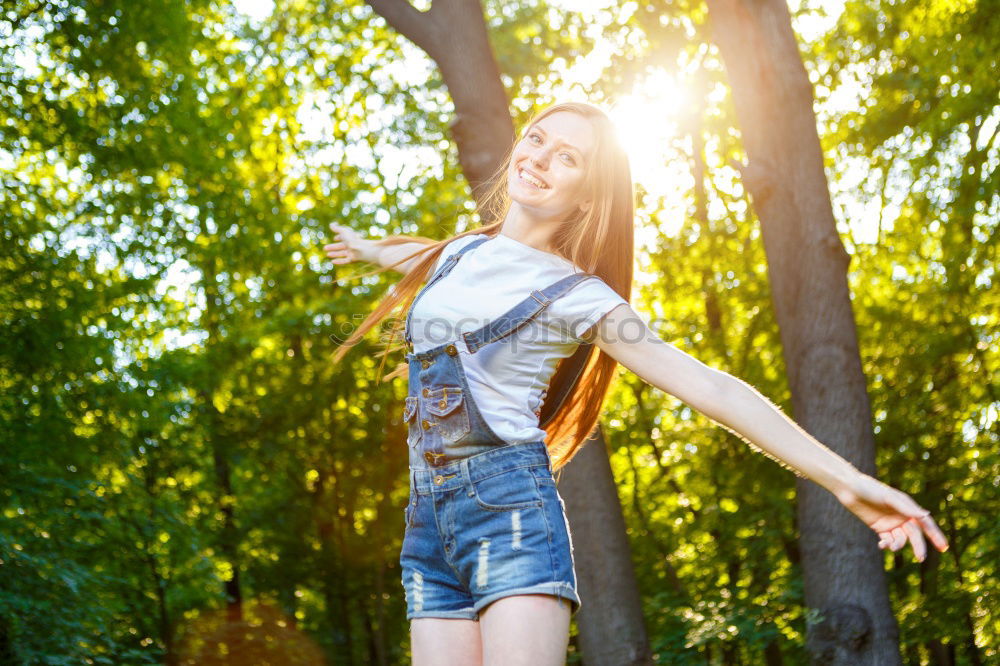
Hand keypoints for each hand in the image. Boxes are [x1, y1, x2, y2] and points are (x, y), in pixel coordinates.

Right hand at [324, 223, 375, 264]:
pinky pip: (345, 261)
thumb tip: (332, 224)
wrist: (361, 250)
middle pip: (341, 246)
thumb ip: (336, 228)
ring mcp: (352, 253)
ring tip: (327, 255)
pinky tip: (332, 262)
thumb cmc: (352, 239)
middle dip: (333, 247)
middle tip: (324, 248)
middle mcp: (352, 245)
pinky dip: (339, 261)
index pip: (344, 237)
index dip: (339, 237)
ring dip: (335, 254)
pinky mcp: (353, 259)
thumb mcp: (343, 231)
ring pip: (342, 253)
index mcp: (351, 237)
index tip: (334, 238)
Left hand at [834, 474, 948, 561]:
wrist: (850, 489)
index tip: (943, 547)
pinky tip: (882, 545)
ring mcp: (891, 523)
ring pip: (901, 540)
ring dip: (898, 545)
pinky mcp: (879, 528)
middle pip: (915, 535)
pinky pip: (888, 541)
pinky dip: (887, 545)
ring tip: (890, 546)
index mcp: (908, 507)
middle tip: (921, 558)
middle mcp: (901, 516)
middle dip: (919, 546)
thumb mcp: (889, 498)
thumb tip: (926, 516)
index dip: (935, 535)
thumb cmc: (871, 489)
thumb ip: (906, 508)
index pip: (925, 523)